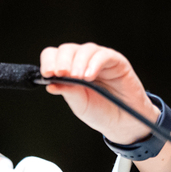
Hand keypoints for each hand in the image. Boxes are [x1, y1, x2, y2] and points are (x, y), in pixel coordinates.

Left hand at [40, 43, 157, 143]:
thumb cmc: (100, 111)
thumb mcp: (79, 104)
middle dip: (62, 61)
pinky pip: (104, 55)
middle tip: (61, 74)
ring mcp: (99, 59)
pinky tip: (90, 76)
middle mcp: (82, 61)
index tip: (47, 74)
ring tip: (78, 78)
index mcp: (69, 70)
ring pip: (85, 50)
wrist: (123, 121)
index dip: (48, 62)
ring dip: (78, 62)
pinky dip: (95, 63)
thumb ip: (67, 92)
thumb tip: (50, 85)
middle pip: (67, 49)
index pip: (54, 56)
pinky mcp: (116, 61)